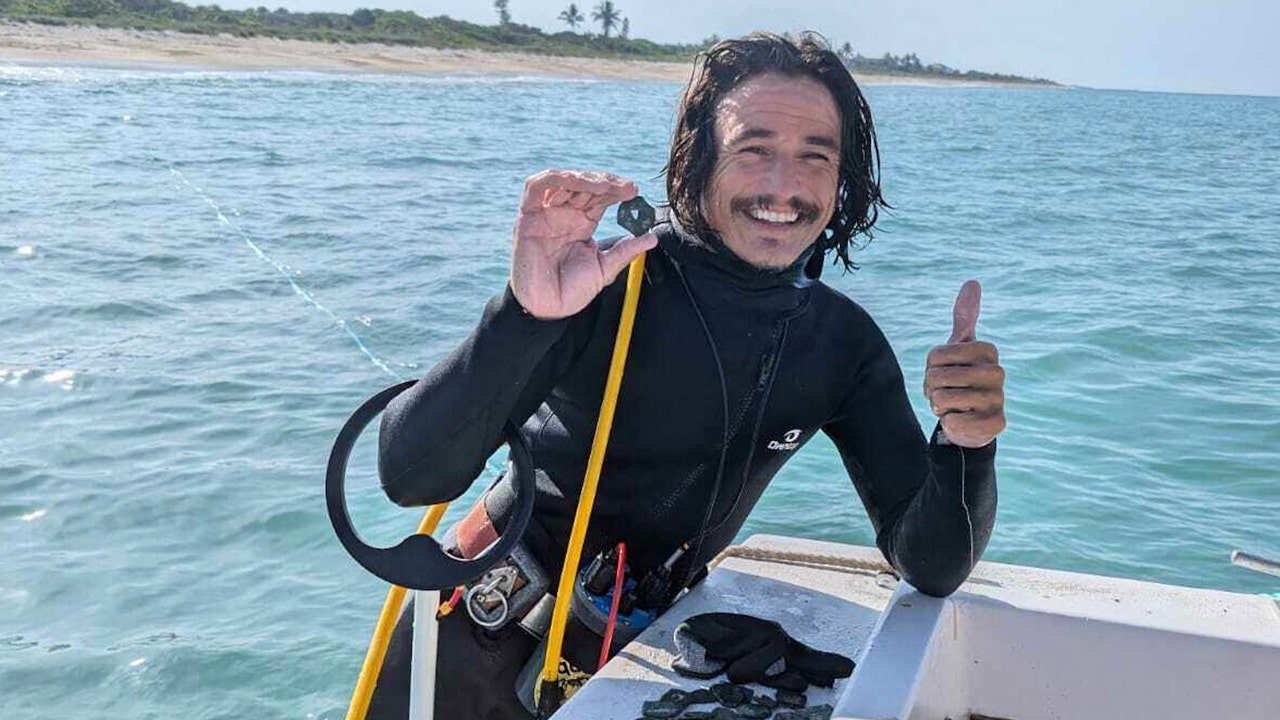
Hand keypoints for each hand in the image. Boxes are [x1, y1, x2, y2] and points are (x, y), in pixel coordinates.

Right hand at [510, 169, 657, 319]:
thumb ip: (626, 251)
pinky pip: (535, 187)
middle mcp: (564, 215)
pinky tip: (575, 181)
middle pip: (584, 185)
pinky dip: (555, 179)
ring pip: (562, 181)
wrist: (548, 308)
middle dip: (605, 182)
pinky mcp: (527, 216)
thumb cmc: (572, 291)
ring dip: (584, 178)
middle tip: (624, 187)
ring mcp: (545, 214)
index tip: (634, 190)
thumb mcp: (605, 268)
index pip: (599, 198)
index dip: (616, 190)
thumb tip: (653, 237)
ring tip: (603, 186)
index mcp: (582, 224)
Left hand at [924, 280, 1006, 447]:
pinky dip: (950, 423)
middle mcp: (997, 373)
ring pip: (942, 399)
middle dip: (932, 388)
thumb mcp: (960, 346)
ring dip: (940, 406)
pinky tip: (963, 420)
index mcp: (987, 351)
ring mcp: (998, 399)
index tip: (944, 370)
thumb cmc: (962, 378)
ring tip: (955, 406)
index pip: (935, 354)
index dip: (931, 366)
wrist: (972, 419)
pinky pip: (954, 422)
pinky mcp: (996, 424)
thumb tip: (973, 282)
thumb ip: (965, 316)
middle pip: (936, 377)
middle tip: (947, 391)